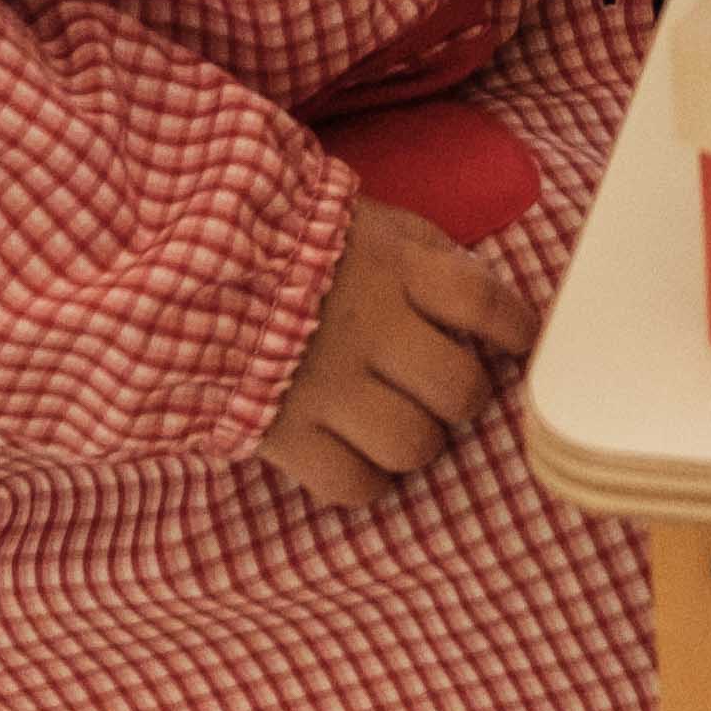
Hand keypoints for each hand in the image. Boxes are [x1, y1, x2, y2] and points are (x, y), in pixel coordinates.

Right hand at [255, 200, 540, 513]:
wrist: (191, 267)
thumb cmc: (298, 245)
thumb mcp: (374, 225)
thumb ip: (431, 257)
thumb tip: (488, 305)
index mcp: (395, 268)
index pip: (484, 302)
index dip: (516, 329)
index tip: (519, 341)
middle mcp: (368, 328)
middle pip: (458, 389)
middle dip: (463, 396)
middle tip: (444, 388)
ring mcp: (326, 385)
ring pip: (414, 445)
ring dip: (419, 440)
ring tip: (400, 420)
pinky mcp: (286, 434)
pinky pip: (355, 485)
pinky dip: (368, 479)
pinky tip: (358, 451)